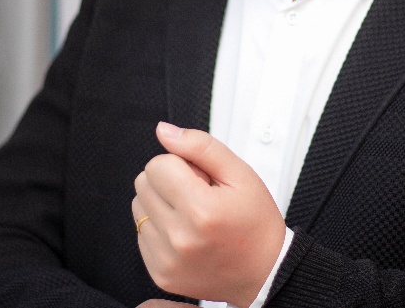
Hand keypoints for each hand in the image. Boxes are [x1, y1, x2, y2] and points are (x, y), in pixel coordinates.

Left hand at [131, 122, 284, 306]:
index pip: (157, 165)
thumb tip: (163, 131)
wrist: (265, 273)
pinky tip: (185, 233)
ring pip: (138, 206)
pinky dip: (159, 228)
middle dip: (167, 181)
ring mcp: (167, 259)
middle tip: (198, 196)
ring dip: (160, 204)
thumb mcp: (240, 174)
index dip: (180, 164)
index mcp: (201, 211)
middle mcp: (180, 238)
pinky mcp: (160, 273)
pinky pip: (141, 234)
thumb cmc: (255, 223)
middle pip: (143, 183)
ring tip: (191, 215)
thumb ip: (200, 146)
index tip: (201, 179)